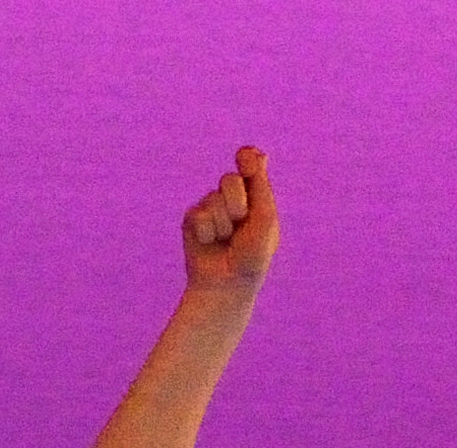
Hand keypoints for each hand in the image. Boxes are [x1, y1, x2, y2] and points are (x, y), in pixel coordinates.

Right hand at [181, 146, 277, 290]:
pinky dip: (208, 233)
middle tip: (241, 225)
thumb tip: (261, 153)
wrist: (227, 285)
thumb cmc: (252, 256)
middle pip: (230, 180)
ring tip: (226, 241)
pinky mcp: (193, 219)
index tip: (246, 161)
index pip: (251, 164)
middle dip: (237, 203)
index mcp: (255, 197)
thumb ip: (261, 187)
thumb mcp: (264, 221)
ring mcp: (211, 208)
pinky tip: (210, 244)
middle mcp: (233, 199)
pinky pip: (199, 215)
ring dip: (223, 224)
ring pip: (213, 199)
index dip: (247, 158)